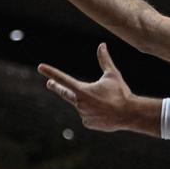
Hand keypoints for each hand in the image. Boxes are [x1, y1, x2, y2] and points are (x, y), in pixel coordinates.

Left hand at [38, 43, 158, 135]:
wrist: (129, 114)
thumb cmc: (120, 92)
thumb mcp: (112, 74)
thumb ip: (104, 60)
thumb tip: (102, 45)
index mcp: (83, 90)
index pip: (63, 79)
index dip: (51, 72)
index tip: (40, 67)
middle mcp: (79, 103)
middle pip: (65, 93)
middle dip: (57, 87)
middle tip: (50, 83)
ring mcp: (83, 115)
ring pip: (82, 104)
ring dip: (90, 101)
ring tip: (106, 102)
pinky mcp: (88, 123)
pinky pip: (88, 115)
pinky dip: (94, 111)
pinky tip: (106, 112)